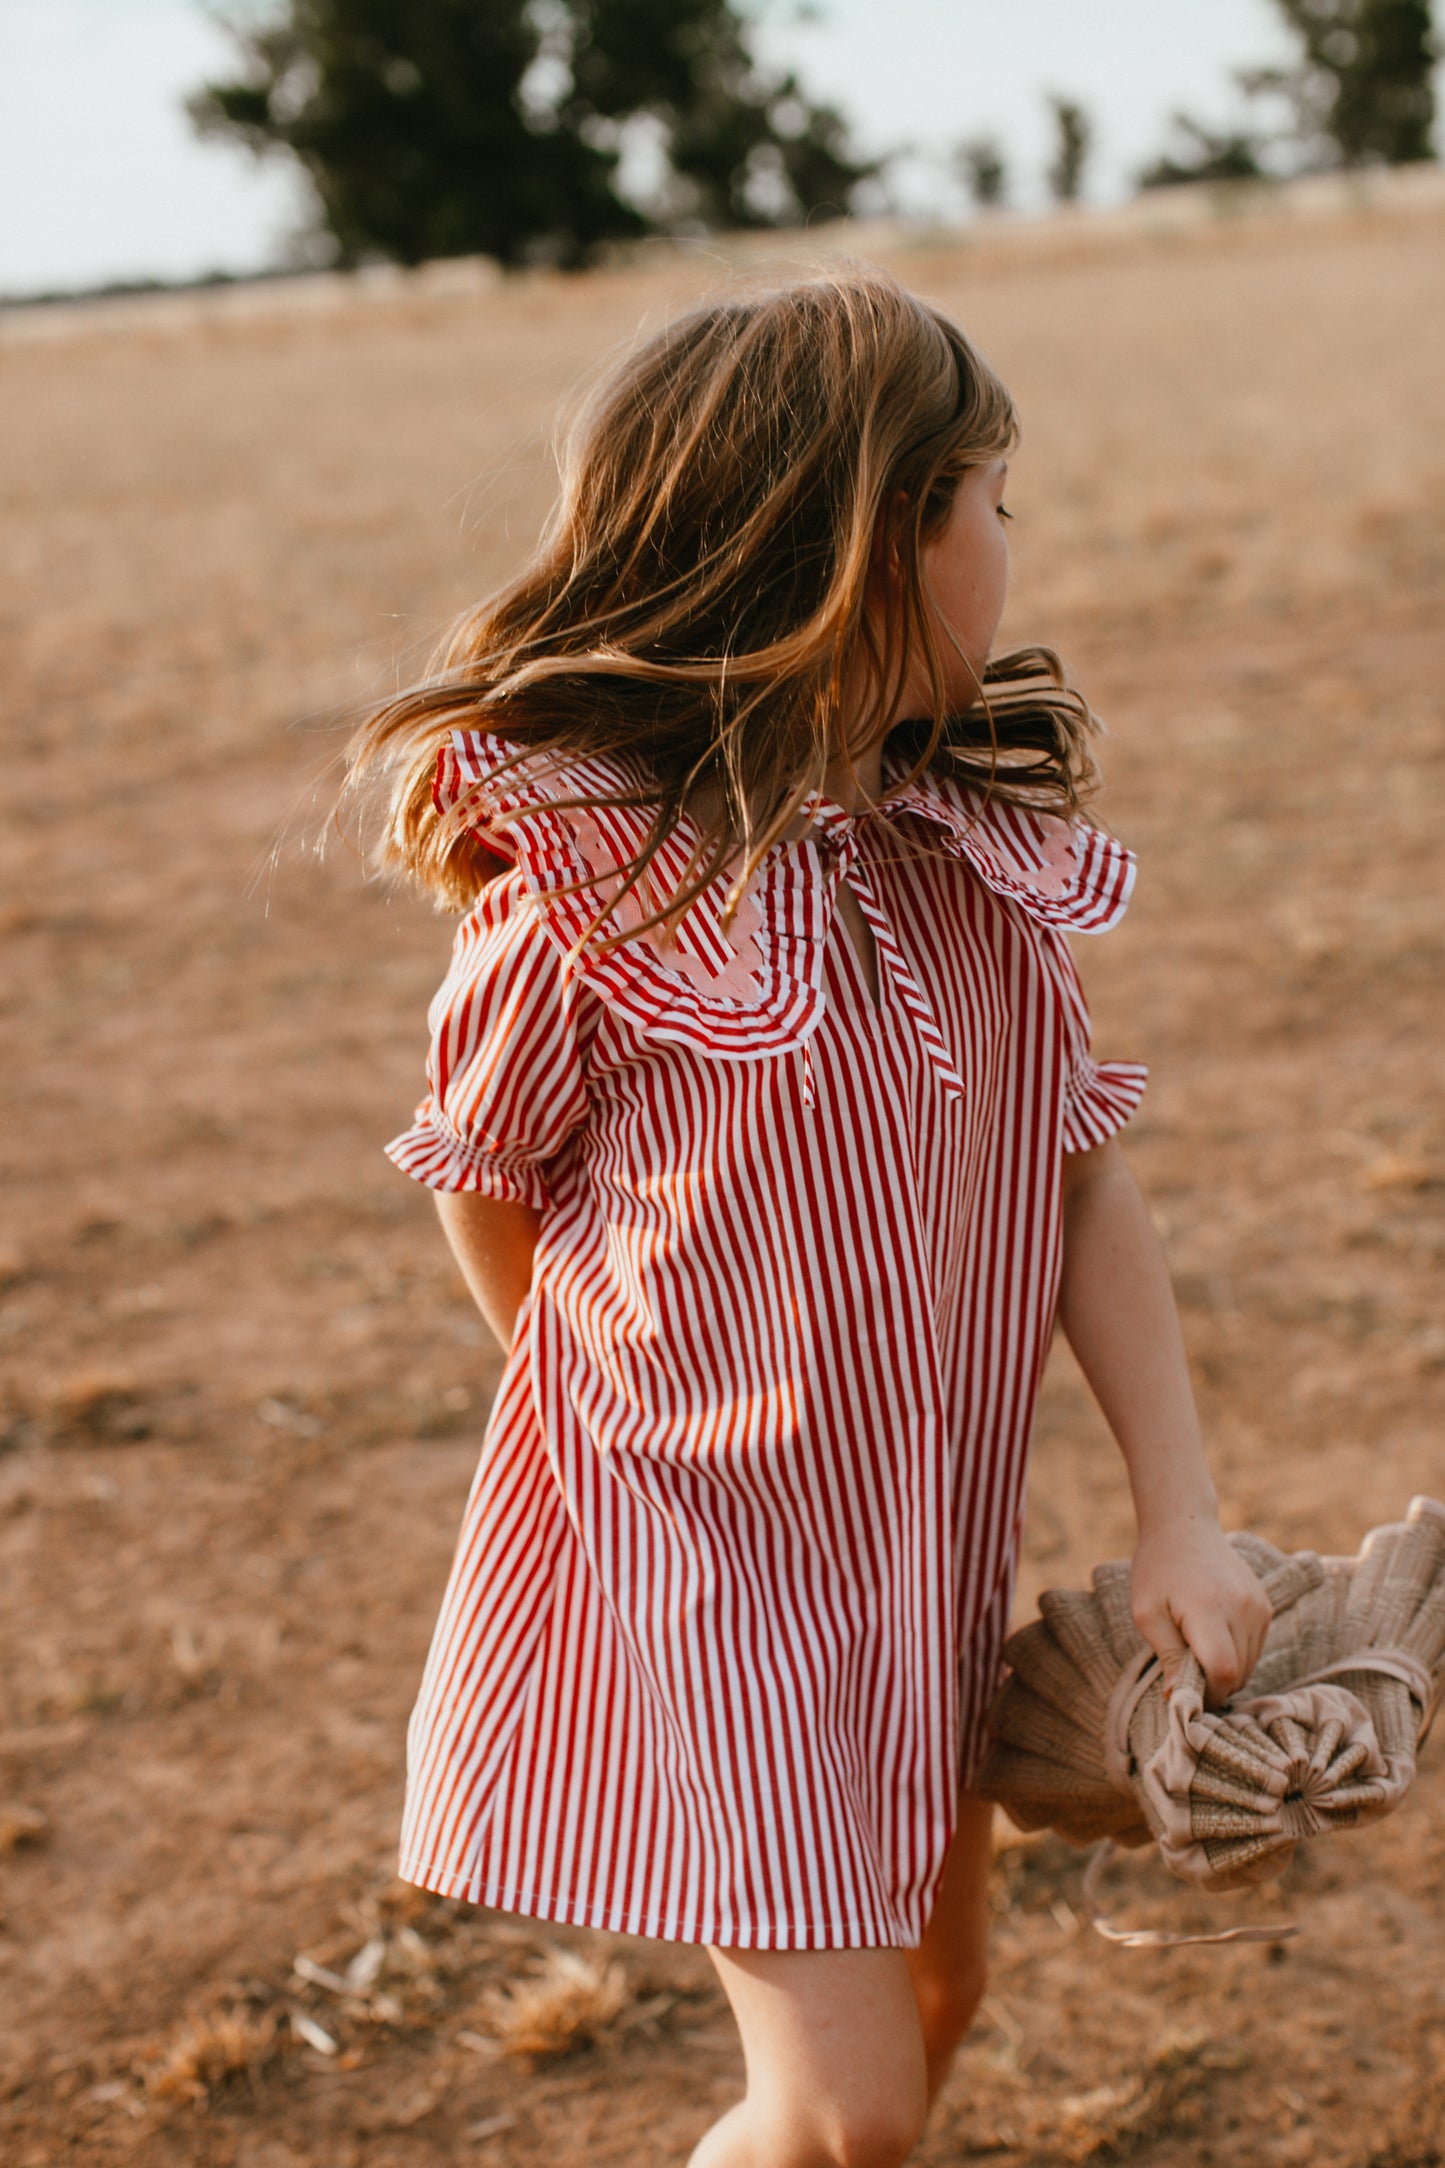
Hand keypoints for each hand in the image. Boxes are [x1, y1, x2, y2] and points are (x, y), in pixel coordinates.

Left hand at [1130, 1514, 1272, 1705]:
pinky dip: (1236, 1654)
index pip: (1223, 1671)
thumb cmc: (1157, 1571)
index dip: (1206, 1693)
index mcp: (1208, 1608)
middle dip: (1212, 1685)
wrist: (1184, 1528)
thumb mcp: (1147, 1614)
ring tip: (1195, 1648)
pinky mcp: (1266, 1607)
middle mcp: (1242, 1608)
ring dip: (1225, 1671)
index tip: (1184, 1692)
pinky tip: (1213, 1635)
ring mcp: (1259, 1607)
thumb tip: (1179, 1700)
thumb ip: (1167, 1658)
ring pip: (1250, 1665)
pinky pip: (1256, 1649)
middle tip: (1184, 1670)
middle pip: (1238, 1674)